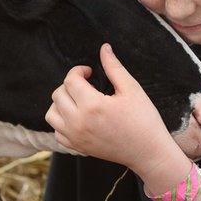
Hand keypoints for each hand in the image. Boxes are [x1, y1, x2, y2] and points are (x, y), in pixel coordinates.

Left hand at [44, 43, 184, 175]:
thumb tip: (104, 48)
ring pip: (51, 113)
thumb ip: (114, 67)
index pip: (70, 80)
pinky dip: (62, 122)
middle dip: (70, 84)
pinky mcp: (77, 148)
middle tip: (86, 85)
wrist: (148, 152)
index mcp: (92, 105)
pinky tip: (78, 117)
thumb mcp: (132, 89)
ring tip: (78, 100)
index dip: (78, 71)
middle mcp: (78, 122)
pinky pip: (57, 132)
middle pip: (58, 94)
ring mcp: (76, 137)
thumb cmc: (143, 119)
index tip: (89, 72)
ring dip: (61, 103)